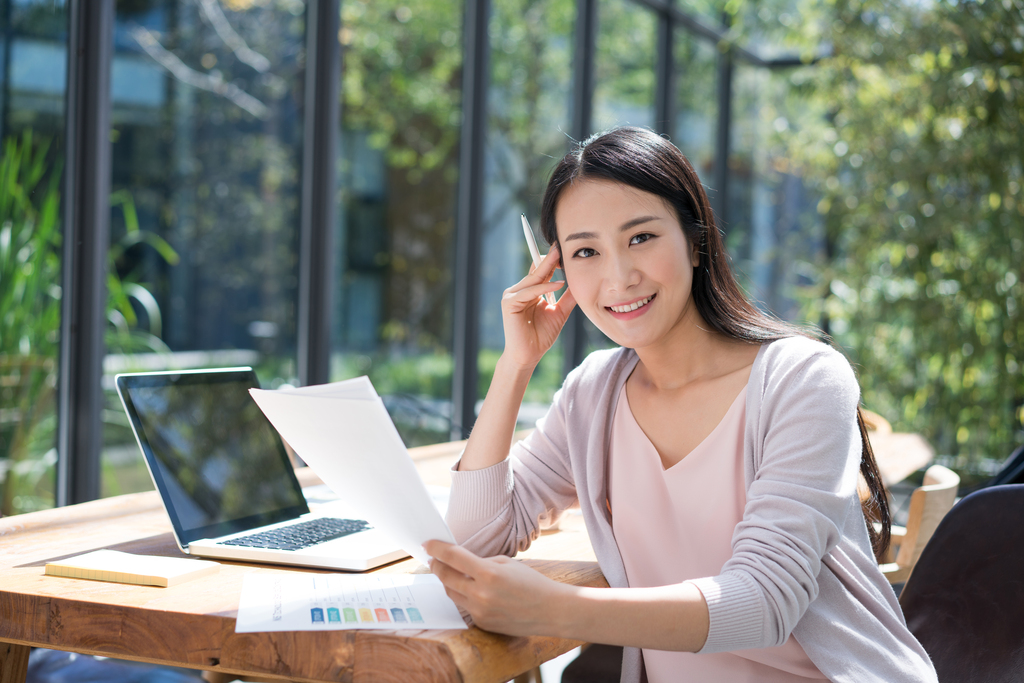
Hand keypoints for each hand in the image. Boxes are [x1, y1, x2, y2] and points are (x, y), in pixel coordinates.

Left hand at [425, 540, 568, 636]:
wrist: (551, 611)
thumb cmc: (532, 583)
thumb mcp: (507, 563)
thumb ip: (481, 562)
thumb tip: (460, 563)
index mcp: (489, 573)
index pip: (453, 557)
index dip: (437, 549)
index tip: (427, 543)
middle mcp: (481, 594)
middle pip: (446, 577)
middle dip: (436, 565)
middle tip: (433, 558)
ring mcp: (480, 611)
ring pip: (452, 593)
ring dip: (447, 581)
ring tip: (447, 572)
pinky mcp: (482, 623)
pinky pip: (465, 607)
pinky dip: (464, 596)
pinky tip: (468, 589)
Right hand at [501, 244, 576, 368]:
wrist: (529, 355)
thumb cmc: (541, 336)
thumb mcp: (559, 312)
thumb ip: (567, 297)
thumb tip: (581, 282)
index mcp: (529, 291)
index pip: (541, 271)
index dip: (553, 261)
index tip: (566, 249)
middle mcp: (519, 290)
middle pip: (537, 270)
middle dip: (551, 258)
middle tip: (563, 245)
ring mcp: (512, 295)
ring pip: (533, 278)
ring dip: (549, 269)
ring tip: (564, 261)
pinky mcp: (509, 303)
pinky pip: (530, 291)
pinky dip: (544, 288)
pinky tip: (558, 285)